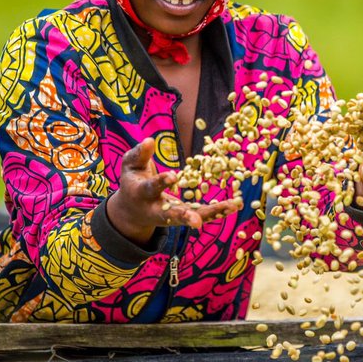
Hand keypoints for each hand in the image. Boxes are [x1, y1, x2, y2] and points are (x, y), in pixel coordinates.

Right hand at [107, 138, 240, 244]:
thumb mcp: (130, 166)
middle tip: (196, 222)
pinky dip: (217, 211)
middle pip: (170, 215)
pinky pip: (201, 215)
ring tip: (231, 206)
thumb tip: (149, 140)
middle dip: (184, 217)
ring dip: (211, 214)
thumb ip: (139, 154)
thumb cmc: (132, 182)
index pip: (152, 188)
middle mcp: (156, 209)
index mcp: (141, 194)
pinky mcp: (182, 217)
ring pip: (191, 216)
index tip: (173, 176)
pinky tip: (233, 206)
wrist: (132, 211)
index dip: (162, 181)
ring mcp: (171, 216)